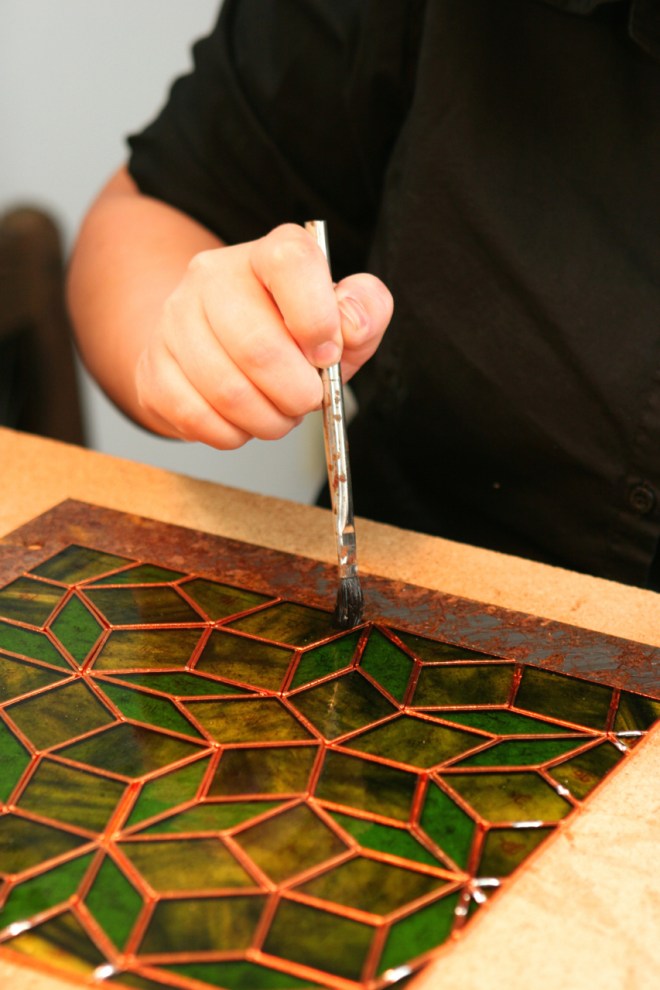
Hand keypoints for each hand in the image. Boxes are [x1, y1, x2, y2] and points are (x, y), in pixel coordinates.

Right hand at [134, 223, 392, 448]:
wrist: (222, 348)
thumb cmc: (291, 336)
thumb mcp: (342, 319)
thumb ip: (364, 311)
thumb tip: (352, 323)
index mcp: (268, 255)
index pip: (291, 263)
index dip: (317, 318)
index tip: (327, 355)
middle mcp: (213, 276)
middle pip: (258, 347)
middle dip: (297, 394)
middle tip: (306, 400)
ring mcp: (176, 320)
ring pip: (228, 392)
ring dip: (268, 420)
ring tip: (279, 413)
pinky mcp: (154, 367)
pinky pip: (197, 417)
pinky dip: (233, 433)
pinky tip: (244, 419)